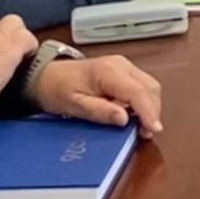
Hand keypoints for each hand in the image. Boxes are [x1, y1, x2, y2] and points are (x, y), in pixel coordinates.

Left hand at [33, 56, 163, 139]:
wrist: (45, 75)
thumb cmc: (57, 90)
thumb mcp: (74, 105)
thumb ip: (99, 111)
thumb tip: (125, 119)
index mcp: (108, 72)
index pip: (138, 92)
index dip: (149, 112)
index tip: (154, 130)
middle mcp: (121, 65)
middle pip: (150, 87)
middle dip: (152, 111)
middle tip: (144, 133)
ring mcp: (124, 65)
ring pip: (149, 86)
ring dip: (149, 107)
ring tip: (139, 126)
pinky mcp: (123, 70)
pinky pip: (141, 85)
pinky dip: (142, 102)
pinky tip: (133, 115)